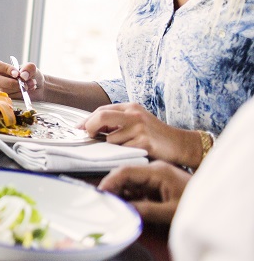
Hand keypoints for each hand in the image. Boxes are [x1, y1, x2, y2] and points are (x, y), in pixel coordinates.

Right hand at [0, 59, 41, 96]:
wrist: (39, 88)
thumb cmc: (32, 76)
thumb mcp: (33, 69)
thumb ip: (28, 68)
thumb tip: (22, 76)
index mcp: (2, 68)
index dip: (5, 69)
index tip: (17, 74)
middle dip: (11, 83)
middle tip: (24, 83)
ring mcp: (1, 89)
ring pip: (3, 90)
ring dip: (18, 89)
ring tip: (29, 86)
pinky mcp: (5, 98)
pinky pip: (9, 98)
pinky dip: (20, 95)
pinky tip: (26, 92)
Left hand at [82, 103, 200, 165]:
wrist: (181, 144)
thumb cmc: (155, 135)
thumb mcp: (136, 121)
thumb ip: (117, 121)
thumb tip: (90, 127)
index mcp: (131, 107)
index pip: (101, 110)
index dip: (87, 120)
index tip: (78, 129)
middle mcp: (134, 114)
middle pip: (101, 117)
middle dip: (90, 127)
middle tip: (88, 136)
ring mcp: (140, 128)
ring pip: (110, 139)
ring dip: (113, 147)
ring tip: (127, 147)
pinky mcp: (144, 143)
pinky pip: (123, 150)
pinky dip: (123, 154)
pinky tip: (134, 152)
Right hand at [98, 161, 191, 224]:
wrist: (218, 204)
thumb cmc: (197, 205)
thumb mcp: (171, 211)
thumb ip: (146, 211)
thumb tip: (124, 211)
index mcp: (157, 171)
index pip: (126, 171)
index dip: (110, 181)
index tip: (99, 193)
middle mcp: (154, 170)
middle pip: (126, 175)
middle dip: (113, 188)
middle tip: (103, 203)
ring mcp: (156, 177)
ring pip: (130, 182)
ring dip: (121, 193)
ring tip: (113, 207)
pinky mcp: (158, 185)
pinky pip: (138, 188)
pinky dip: (130, 197)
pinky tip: (126, 206)